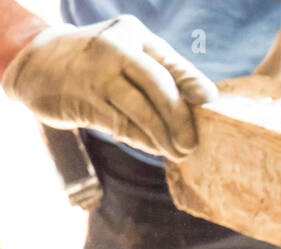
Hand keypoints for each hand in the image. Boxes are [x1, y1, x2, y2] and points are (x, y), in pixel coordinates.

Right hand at [1, 15, 216, 159]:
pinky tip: (153, 147)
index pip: (167, 61)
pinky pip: (120, 125)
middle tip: (191, 143)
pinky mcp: (82, 101)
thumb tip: (205, 98)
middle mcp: (112, 51)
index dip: (191, 82)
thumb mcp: (133, 51)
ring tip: (178, 152)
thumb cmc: (104, 60)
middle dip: (179, 118)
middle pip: (157, 86)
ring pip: (139, 111)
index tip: (209, 100)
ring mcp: (95, 76)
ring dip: (162, 136)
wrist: (39, 61)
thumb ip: (167, 68)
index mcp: (130, 34)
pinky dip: (141, 140)